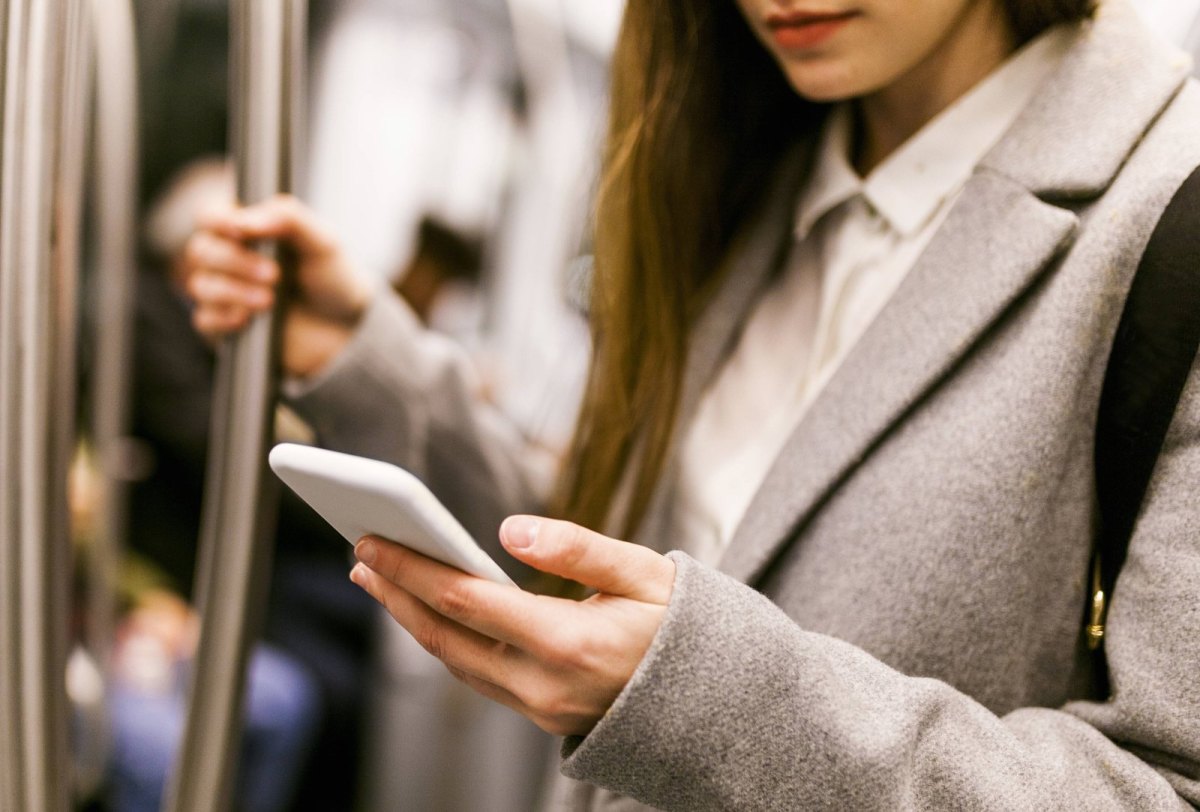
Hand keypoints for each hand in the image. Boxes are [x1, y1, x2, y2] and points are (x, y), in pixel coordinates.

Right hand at [182, 194, 371, 376]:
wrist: (346, 328)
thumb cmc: (334, 278)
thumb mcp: (323, 241)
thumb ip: (288, 219)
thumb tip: (244, 220)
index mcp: (249, 230)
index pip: (210, 217)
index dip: (217, 221)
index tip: (240, 231)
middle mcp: (231, 259)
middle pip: (201, 250)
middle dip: (235, 261)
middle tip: (274, 274)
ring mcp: (226, 294)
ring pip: (201, 286)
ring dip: (233, 291)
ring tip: (269, 300)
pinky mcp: (226, 327)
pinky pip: (205, 321)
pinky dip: (224, 319)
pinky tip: (247, 319)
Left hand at [349, 515, 675, 736]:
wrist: (718, 704)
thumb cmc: (686, 627)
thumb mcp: (646, 573)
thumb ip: (577, 548)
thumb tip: (509, 528)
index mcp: (569, 644)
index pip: (465, 601)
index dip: (411, 568)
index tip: (372, 539)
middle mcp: (544, 686)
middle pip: (444, 637)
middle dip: (395, 594)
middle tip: (359, 555)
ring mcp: (541, 708)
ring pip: (456, 662)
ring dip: (413, 621)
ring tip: (382, 580)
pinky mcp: (543, 715)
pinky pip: (479, 677)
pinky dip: (447, 641)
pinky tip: (433, 613)